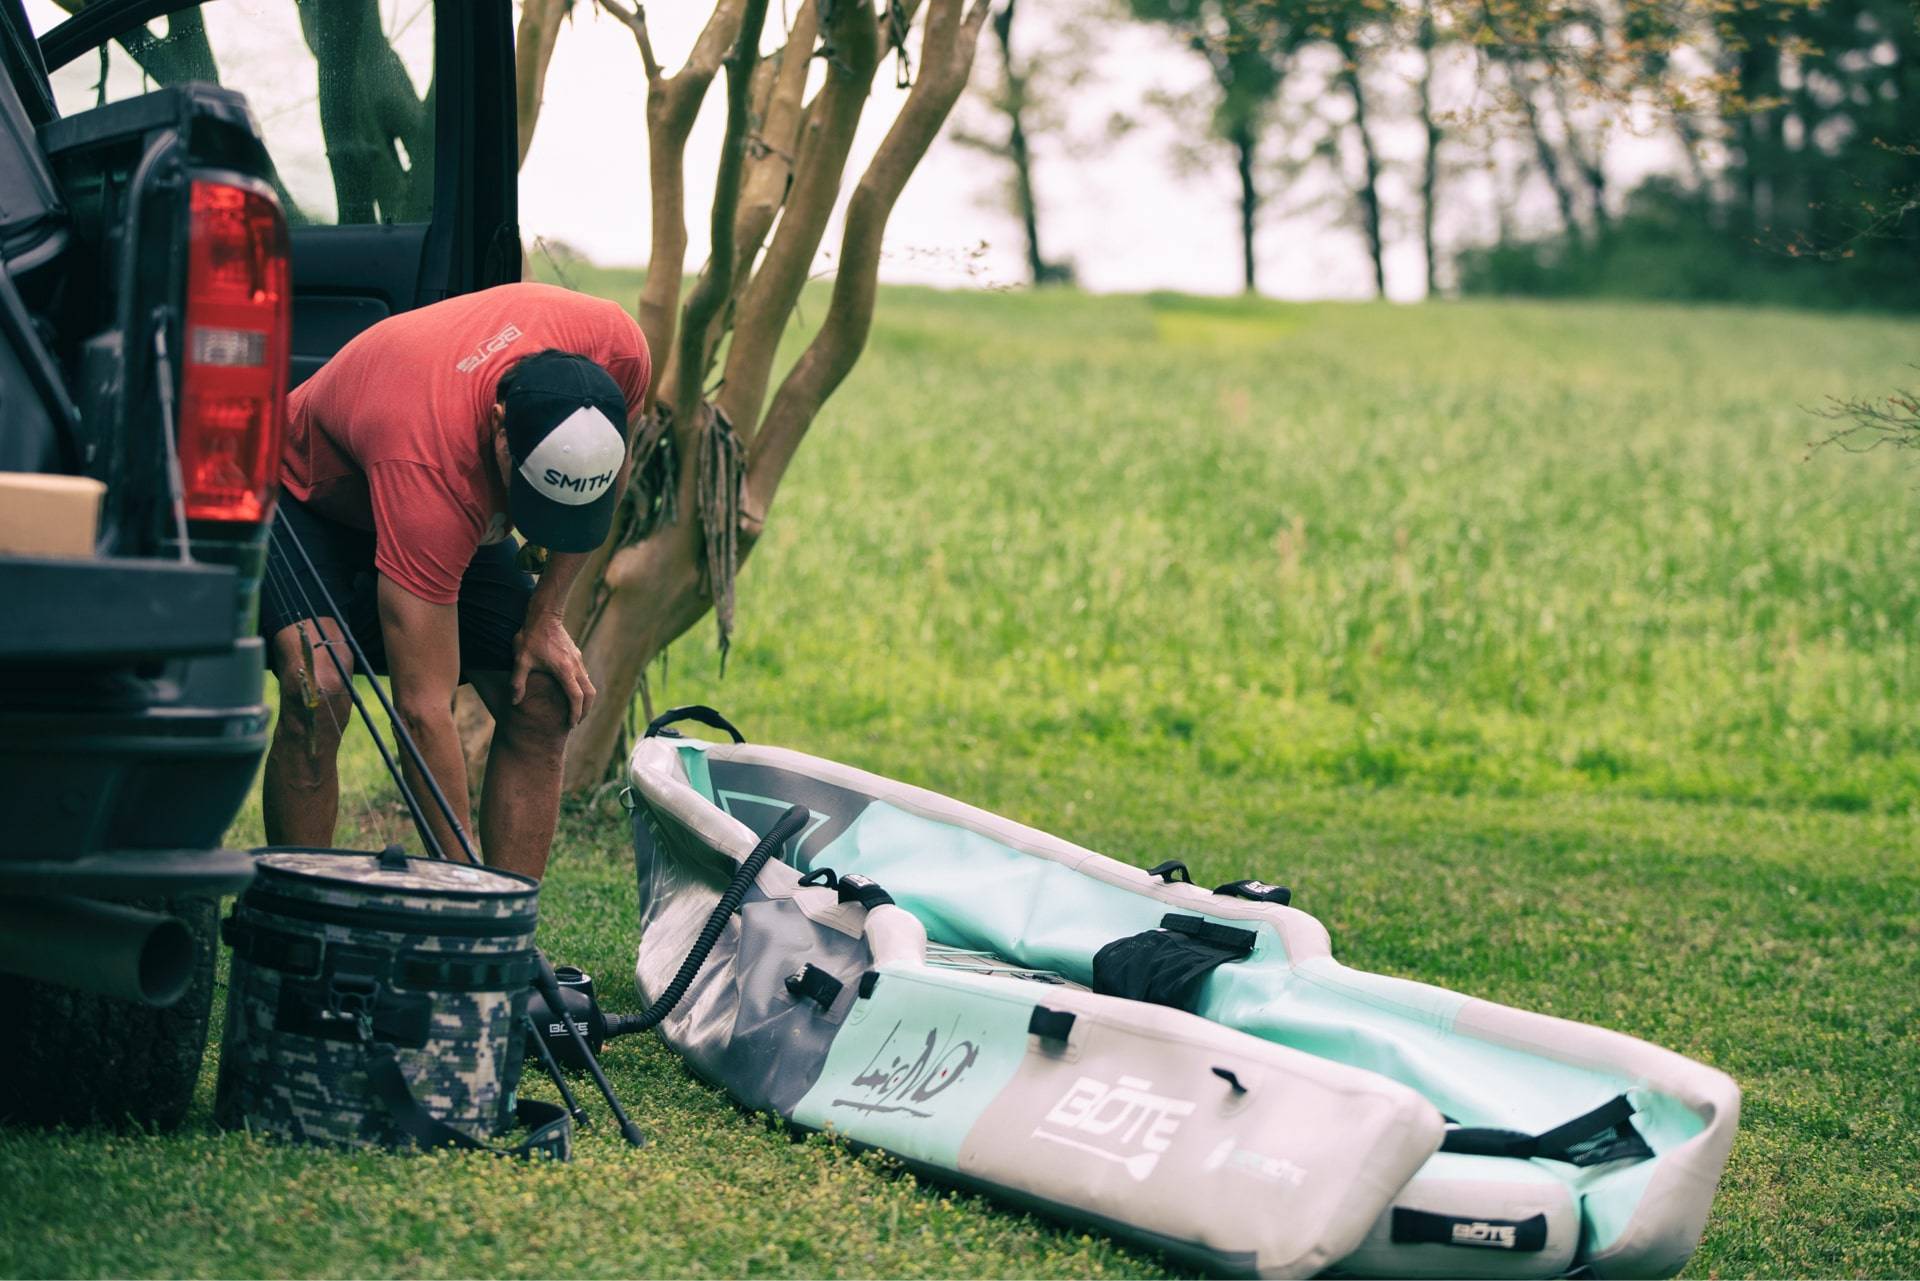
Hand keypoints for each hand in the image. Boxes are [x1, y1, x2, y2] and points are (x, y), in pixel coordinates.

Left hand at [511, 611, 594, 726]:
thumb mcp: (521, 660)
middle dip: (586, 710)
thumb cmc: (531, 637)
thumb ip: (518, 682)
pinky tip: (571, 691)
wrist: (544, 615)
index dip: (575, 713)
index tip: (571, 724)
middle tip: (576, 722)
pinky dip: (582, 688)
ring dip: (585, 700)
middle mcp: (576, 667)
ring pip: (589, 685)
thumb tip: (514, 702)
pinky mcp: (577, 655)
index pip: (576, 698)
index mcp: (564, 671)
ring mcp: (578, 660)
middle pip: (589, 694)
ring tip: (576, 710)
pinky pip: (584, 676)